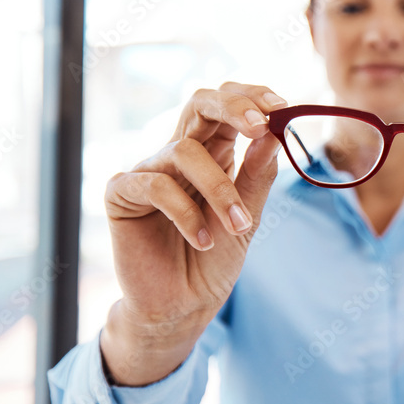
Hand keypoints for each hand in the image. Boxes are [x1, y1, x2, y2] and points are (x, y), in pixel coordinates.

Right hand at [101, 82, 286, 383]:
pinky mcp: (122, 195)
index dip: (251, 97)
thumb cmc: (215, 258)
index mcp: (212, 151)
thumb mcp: (247, 216)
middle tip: (261, 124)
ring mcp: (148, 170)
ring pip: (184, 151)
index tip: (281, 105)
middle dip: (233, 107)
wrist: (183, 306)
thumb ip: (257, 176)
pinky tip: (202, 241)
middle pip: (198, 103)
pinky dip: (186, 213)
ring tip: (240, 226)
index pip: (227, 105)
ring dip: (220, 189)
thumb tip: (272, 133)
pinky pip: (154, 185)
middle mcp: (178, 153)